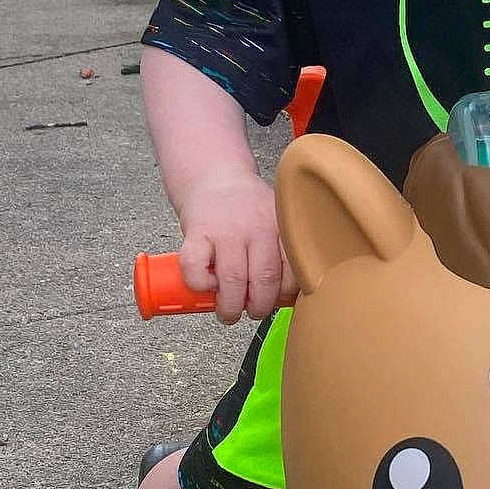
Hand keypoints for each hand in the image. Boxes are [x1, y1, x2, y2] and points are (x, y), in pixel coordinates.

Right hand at [176, 172, 292, 323]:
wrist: (214, 176)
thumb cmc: (245, 208)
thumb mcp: (275, 221)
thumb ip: (283, 252)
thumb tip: (289, 297)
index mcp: (281, 226)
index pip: (293, 269)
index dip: (285, 295)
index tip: (278, 303)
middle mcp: (256, 226)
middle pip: (264, 279)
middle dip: (259, 307)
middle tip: (253, 312)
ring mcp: (225, 229)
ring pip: (232, 280)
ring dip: (230, 307)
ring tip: (229, 312)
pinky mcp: (196, 232)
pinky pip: (196, 269)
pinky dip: (201, 286)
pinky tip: (206, 285)